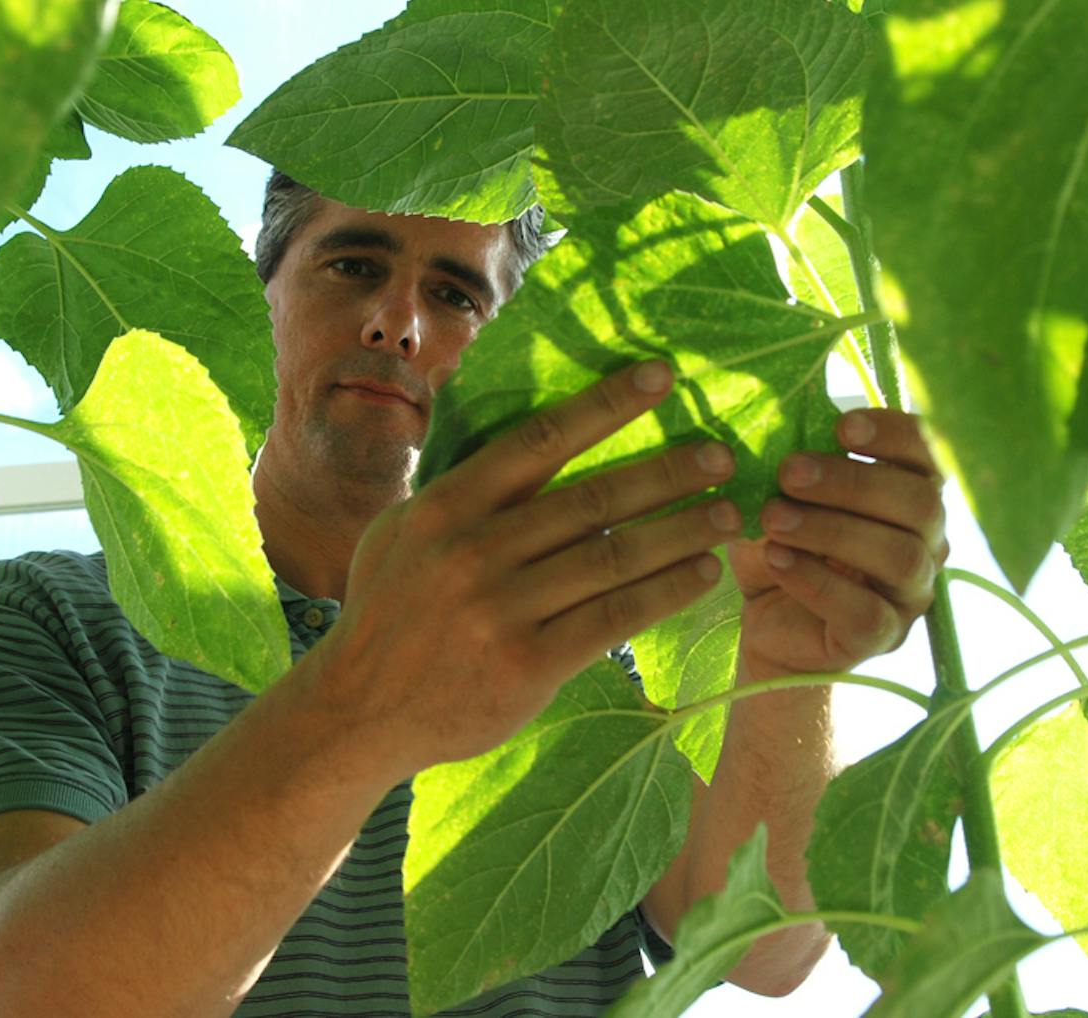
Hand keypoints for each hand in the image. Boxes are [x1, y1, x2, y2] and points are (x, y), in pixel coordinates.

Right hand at [306, 362, 741, 780]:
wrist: (357, 709)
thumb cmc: (387, 612)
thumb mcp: (399, 533)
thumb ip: (458, 492)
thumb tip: (522, 445)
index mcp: (445, 506)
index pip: (540, 439)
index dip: (607, 405)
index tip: (662, 377)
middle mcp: (474, 550)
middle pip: (592, 498)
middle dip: (668, 472)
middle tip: (724, 454)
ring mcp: (500, 609)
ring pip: (613, 557)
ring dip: (682, 531)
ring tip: (731, 514)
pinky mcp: (527, 665)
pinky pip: (613, 619)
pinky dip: (665, 593)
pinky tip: (701, 575)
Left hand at [728, 409, 947, 677]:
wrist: (765, 622)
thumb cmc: (781, 545)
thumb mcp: (779, 496)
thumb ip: (789, 462)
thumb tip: (770, 414)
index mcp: (909, 496)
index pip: (931, 456)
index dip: (896, 435)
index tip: (842, 424)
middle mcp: (926, 543)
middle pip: (921, 505)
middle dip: (853, 482)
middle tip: (789, 472)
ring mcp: (909, 594)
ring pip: (899, 557)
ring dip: (832, 530)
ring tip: (773, 517)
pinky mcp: (880, 637)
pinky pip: (865, 611)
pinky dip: (817, 581)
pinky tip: (777, 559)